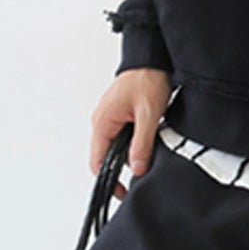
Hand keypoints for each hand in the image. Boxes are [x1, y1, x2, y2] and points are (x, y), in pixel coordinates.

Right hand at [90, 67, 171, 195]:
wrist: (151, 58)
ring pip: (114, 148)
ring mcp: (109, 118)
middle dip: (120, 171)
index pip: (98, 162)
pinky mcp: (118, 115)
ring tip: (145, 161)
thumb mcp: (149, 114)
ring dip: (128, 157)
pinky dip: (131, 145)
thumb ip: (142, 143)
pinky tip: (145, 145)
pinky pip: (120, 137)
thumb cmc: (147, 78)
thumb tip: (137, 167)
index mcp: (102, 122)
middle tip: (139, 180)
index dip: (109, 181)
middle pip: (105, 157)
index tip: (123, 192)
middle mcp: (101, 121)